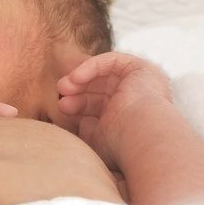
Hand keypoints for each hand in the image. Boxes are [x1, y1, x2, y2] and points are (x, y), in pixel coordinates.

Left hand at [57, 52, 170, 168]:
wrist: (142, 135)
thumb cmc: (121, 144)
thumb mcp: (98, 139)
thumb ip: (89, 130)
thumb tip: (82, 122)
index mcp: (129, 119)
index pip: (100, 107)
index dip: (80, 106)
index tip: (62, 109)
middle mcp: (138, 100)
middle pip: (101, 89)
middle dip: (78, 92)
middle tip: (61, 97)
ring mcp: (141, 83)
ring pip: (104, 74)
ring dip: (81, 79)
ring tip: (63, 87)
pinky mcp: (142, 68)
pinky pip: (111, 61)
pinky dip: (91, 66)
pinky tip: (75, 77)